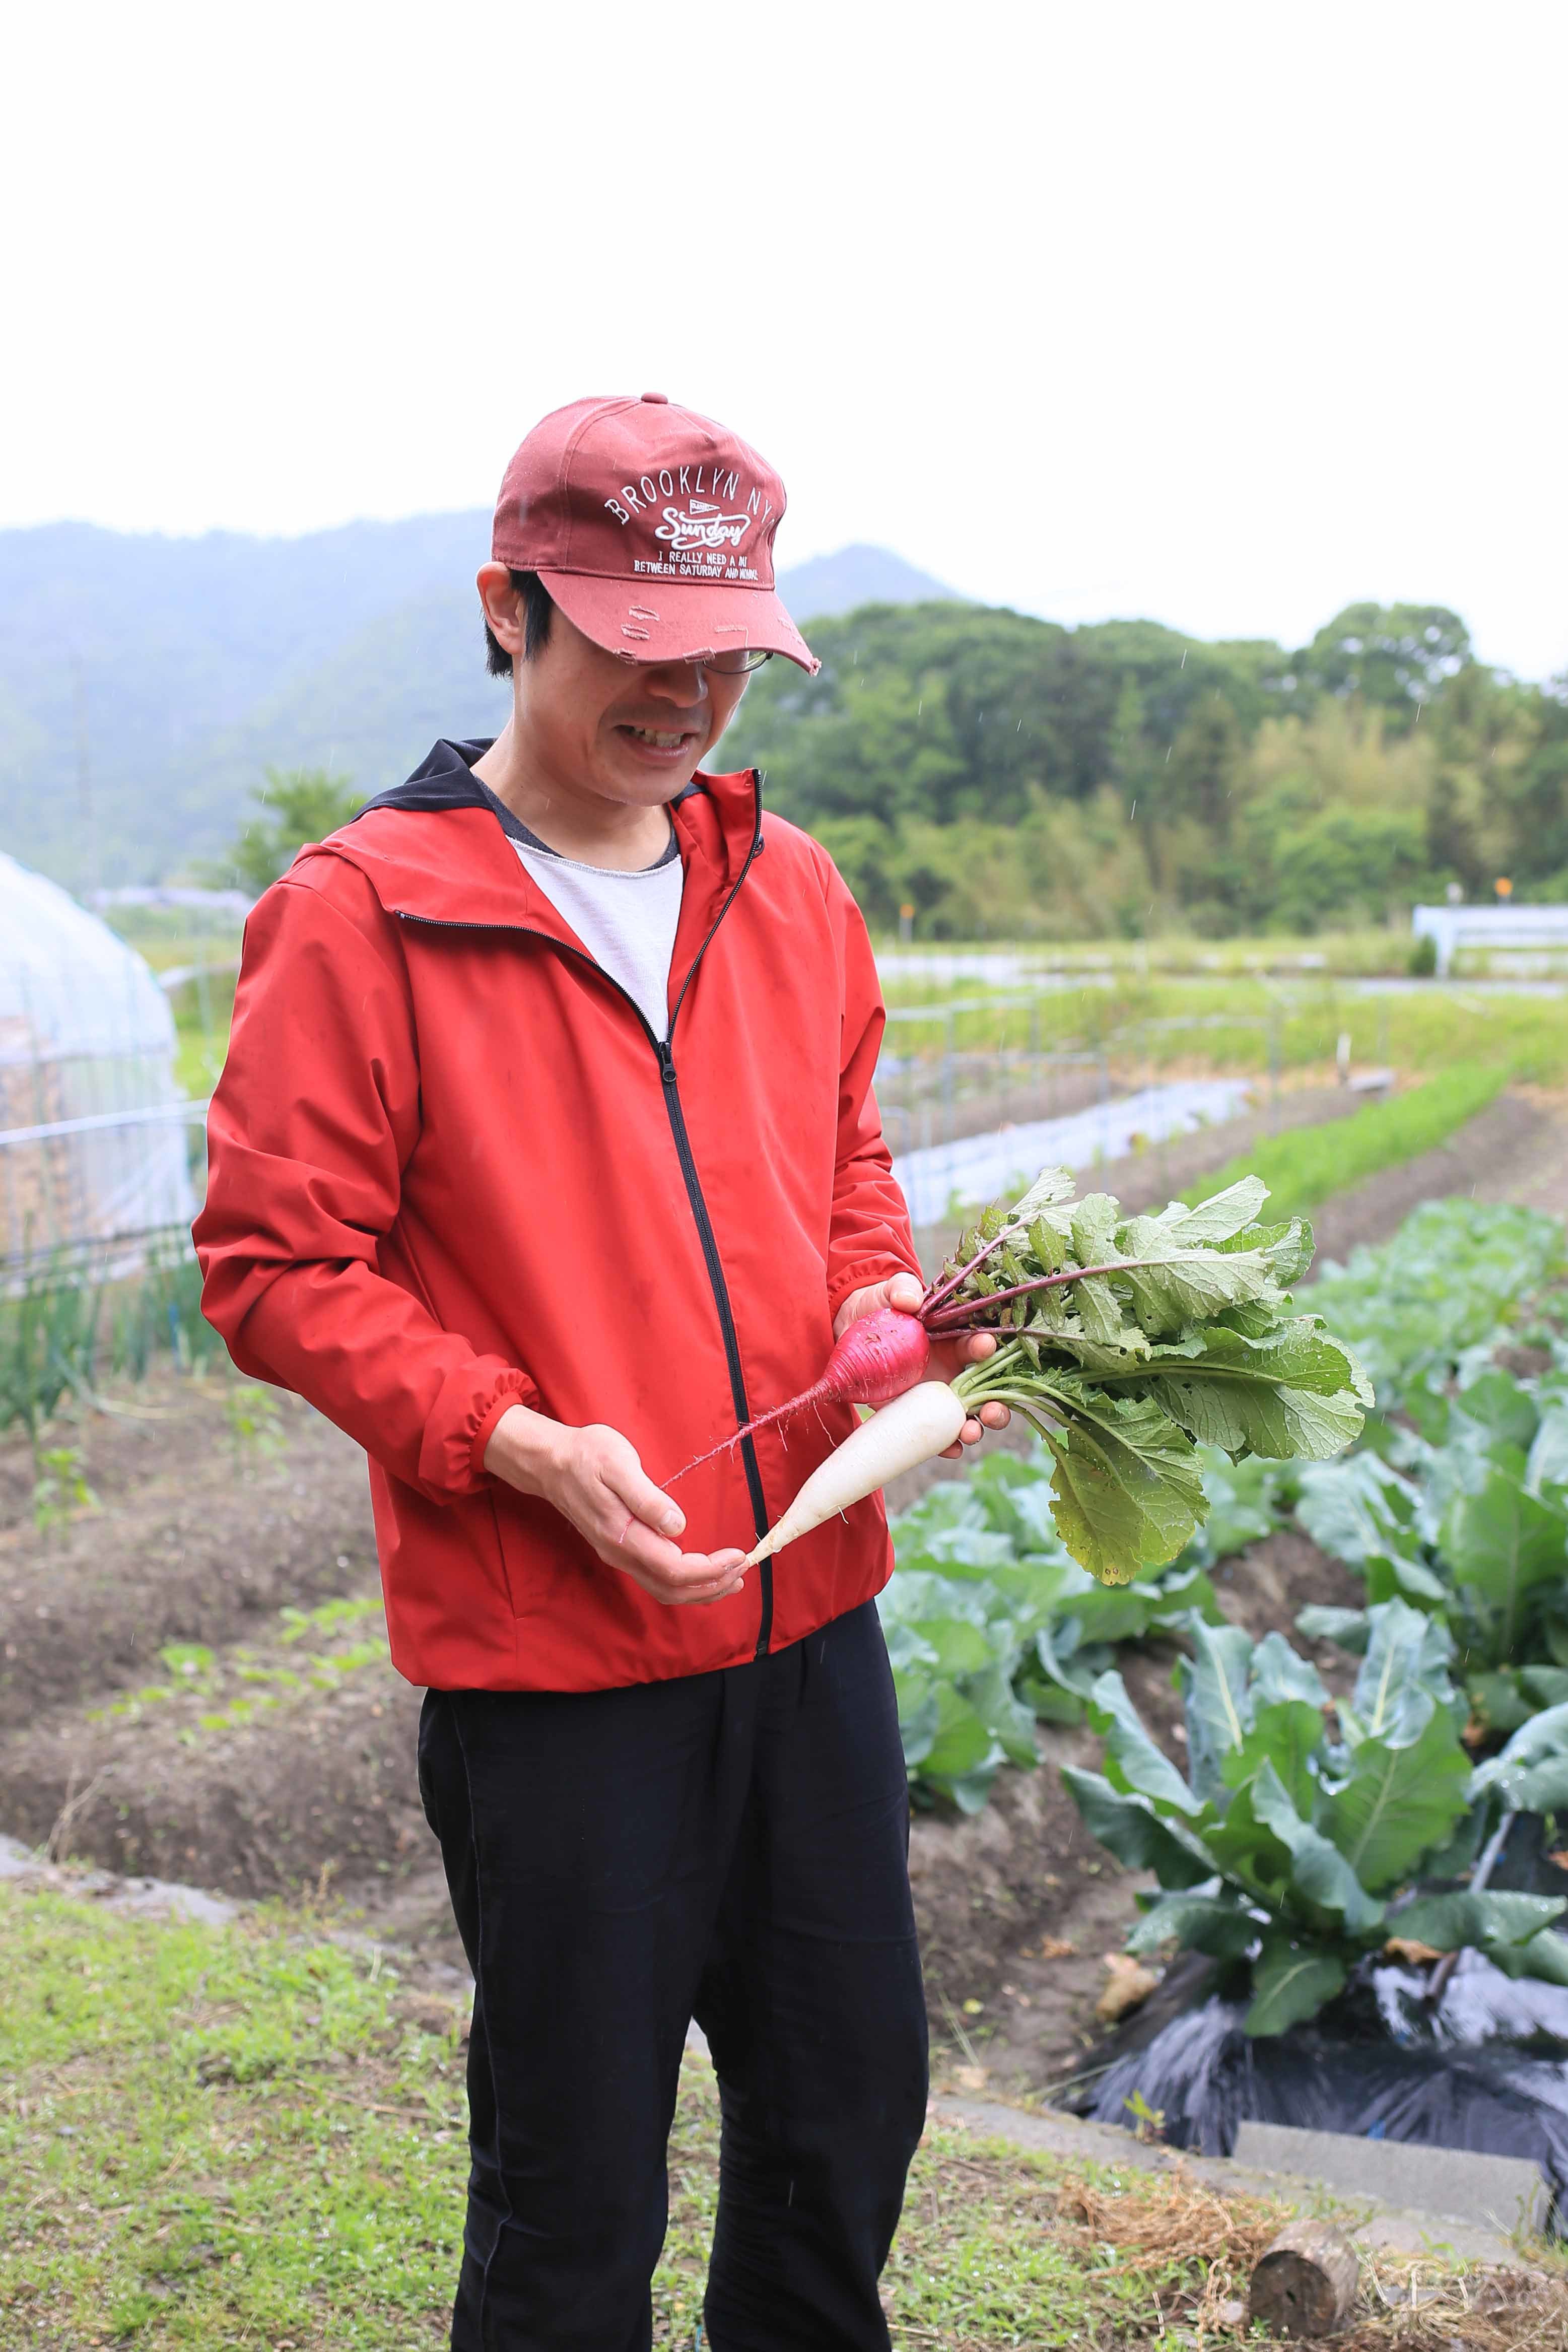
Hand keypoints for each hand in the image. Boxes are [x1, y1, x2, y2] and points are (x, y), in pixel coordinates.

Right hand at [484, 1406, 748, 1605]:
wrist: (550, 1462)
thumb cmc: (587, 1455)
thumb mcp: (619, 1465)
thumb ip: (647, 1498)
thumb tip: (678, 1526)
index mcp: (622, 1535)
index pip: (674, 1569)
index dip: (710, 1570)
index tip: (738, 1556)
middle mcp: (620, 1553)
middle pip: (672, 1589)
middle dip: (712, 1586)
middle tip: (744, 1570)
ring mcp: (619, 1555)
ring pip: (664, 1589)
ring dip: (701, 1590)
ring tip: (732, 1578)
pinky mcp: (620, 1549)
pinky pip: (656, 1579)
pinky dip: (684, 1582)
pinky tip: (702, 1572)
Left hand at [833, 1274, 1010, 1459]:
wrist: (845, 1332)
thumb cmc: (876, 1308)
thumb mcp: (888, 1293)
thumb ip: (901, 1289)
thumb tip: (910, 1299)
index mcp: (954, 1340)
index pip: (978, 1345)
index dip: (985, 1348)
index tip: (985, 1346)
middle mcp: (952, 1370)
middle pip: (987, 1390)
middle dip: (997, 1402)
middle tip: (993, 1409)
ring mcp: (936, 1396)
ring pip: (968, 1417)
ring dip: (976, 1428)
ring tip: (970, 1433)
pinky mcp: (916, 1414)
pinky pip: (937, 1434)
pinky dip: (947, 1444)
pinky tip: (949, 1449)